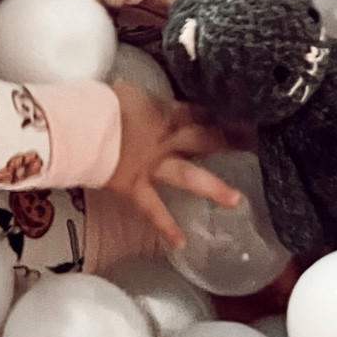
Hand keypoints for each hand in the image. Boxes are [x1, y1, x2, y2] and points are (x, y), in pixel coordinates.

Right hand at [106, 82, 242, 252]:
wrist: (81, 125)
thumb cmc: (98, 103)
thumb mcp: (125, 93)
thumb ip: (140, 101)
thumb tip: (138, 99)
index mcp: (161, 112)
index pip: (196, 112)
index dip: (218, 115)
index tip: (242, 117)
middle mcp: (164, 139)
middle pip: (202, 138)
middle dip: (228, 141)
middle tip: (255, 147)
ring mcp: (152, 165)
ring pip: (188, 175)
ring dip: (213, 187)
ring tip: (237, 200)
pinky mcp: (135, 186)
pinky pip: (153, 208)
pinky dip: (165, 226)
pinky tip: (180, 243)